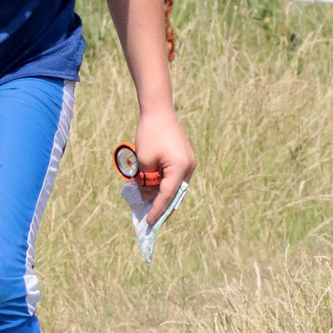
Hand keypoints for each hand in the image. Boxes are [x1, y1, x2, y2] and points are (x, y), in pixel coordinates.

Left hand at [134, 109, 195, 224]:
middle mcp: (188, 167)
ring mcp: (188, 162)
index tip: (149, 222)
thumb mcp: (144, 161)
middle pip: (175, 194)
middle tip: (149, 219)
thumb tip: (147, 196)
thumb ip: (146, 181)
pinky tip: (153, 190)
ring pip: (175, 186)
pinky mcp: (184, 158)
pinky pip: (175, 177)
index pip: (167, 195)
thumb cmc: (150, 134)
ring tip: (149, 206)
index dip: (157, 210)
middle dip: (162, 206)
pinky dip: (165, 185)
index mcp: (180, 168)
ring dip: (162, 195)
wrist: (158, 110)